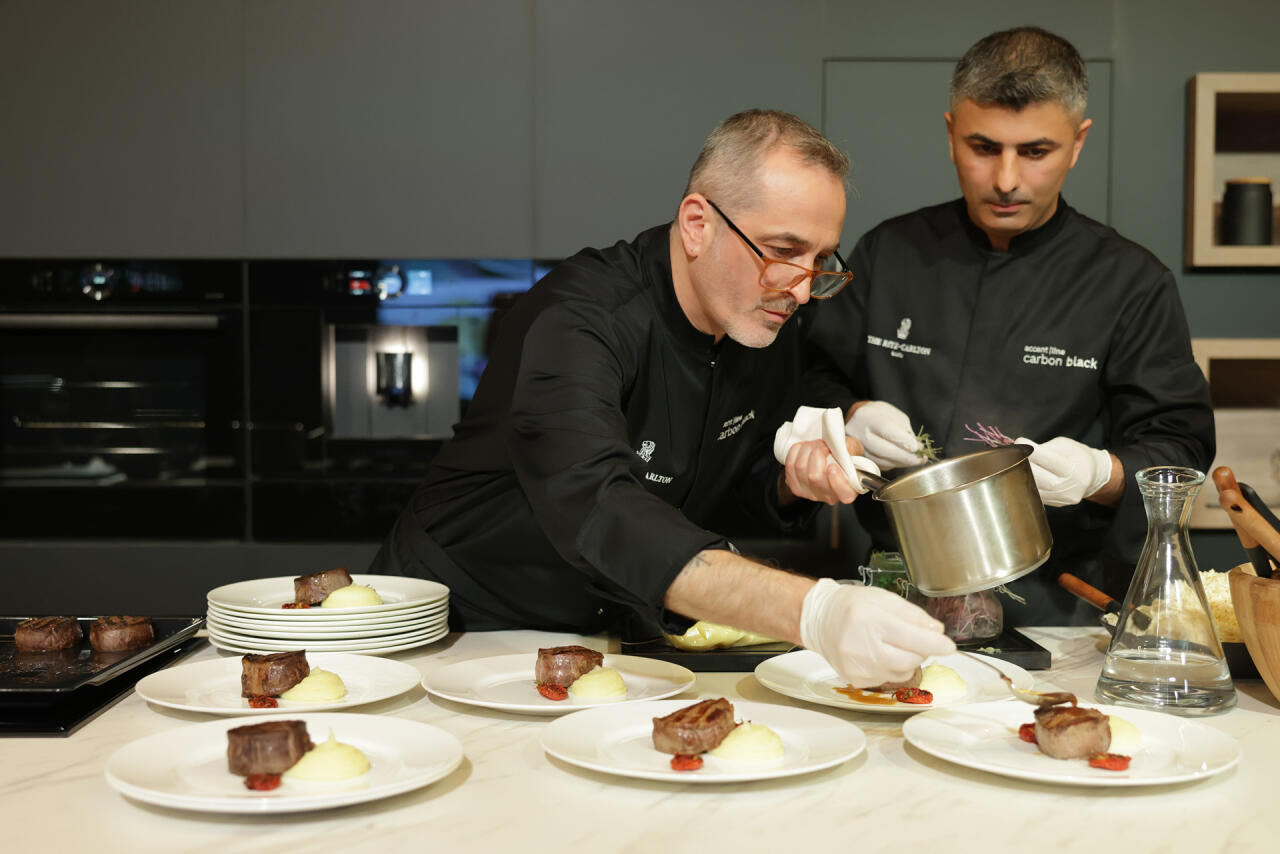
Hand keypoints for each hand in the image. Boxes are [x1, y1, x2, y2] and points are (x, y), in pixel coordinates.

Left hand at [781, 436, 864, 504]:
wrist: (832, 458)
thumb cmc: (845, 456)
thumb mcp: (854, 449)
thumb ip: (851, 449)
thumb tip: (843, 449)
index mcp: (849, 490)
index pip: (844, 494)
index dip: (837, 481)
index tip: (833, 467)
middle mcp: (829, 496)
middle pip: (815, 477)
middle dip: (817, 453)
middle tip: (824, 445)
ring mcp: (810, 494)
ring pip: (800, 468)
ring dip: (807, 449)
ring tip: (816, 445)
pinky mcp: (796, 487)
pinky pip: (790, 466)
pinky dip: (796, 452)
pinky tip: (805, 449)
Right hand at [800, 578, 955, 687]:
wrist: (820, 620)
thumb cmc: (851, 606)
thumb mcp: (884, 598)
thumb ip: (913, 615)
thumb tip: (936, 632)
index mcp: (870, 620)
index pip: (913, 638)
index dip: (936, 644)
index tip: (949, 646)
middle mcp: (861, 646)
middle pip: (910, 660)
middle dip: (921, 651)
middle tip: (916, 639)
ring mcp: (857, 666)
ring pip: (901, 673)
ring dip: (907, 661)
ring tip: (893, 644)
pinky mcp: (855, 679)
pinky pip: (887, 679)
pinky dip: (892, 668)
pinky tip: (880, 654)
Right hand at [846, 401, 922, 469]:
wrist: (860, 420)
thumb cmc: (880, 416)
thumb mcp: (895, 416)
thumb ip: (906, 432)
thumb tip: (918, 449)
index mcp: (868, 417)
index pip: (886, 431)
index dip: (903, 441)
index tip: (916, 448)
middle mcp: (859, 432)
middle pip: (883, 450)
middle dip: (905, 457)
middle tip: (920, 459)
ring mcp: (857, 447)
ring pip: (881, 461)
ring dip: (900, 463)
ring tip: (914, 461)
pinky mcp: (859, 457)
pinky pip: (878, 465)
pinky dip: (893, 464)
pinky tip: (902, 461)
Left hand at [1016, 436, 1112, 506]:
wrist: (1092, 475)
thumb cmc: (1077, 456)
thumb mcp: (1065, 446)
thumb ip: (1045, 448)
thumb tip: (1022, 449)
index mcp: (1074, 470)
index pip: (1050, 461)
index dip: (1033, 451)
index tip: (1018, 442)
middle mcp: (1069, 487)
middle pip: (1039, 478)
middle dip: (1022, 464)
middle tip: (1012, 454)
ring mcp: (1062, 498)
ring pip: (1034, 488)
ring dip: (1020, 475)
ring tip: (1013, 463)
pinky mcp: (1056, 504)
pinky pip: (1036, 494)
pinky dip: (1026, 484)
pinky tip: (1020, 475)